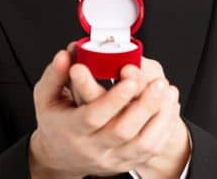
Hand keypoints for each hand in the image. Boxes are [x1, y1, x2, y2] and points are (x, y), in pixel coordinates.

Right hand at [28, 47, 181, 175]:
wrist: (60, 156)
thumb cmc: (56, 122)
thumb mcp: (46, 97)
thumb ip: (56, 74)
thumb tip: (67, 55)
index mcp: (71, 128)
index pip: (93, 116)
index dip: (114, 98)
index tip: (129, 76)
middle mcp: (92, 146)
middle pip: (122, 131)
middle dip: (144, 105)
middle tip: (159, 82)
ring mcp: (111, 158)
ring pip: (143, 143)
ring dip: (160, 116)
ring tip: (168, 91)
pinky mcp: (126, 162)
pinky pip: (152, 149)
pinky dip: (164, 127)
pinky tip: (169, 107)